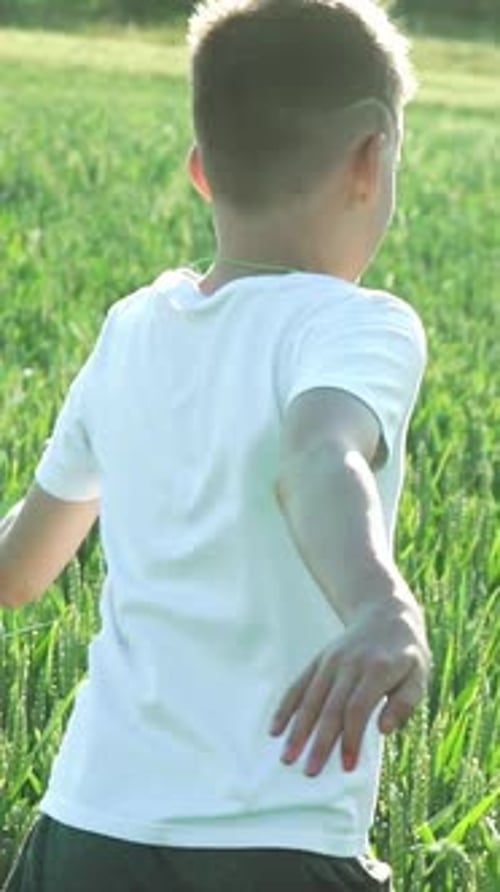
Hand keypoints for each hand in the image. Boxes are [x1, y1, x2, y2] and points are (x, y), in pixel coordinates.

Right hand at [269, 599, 430, 775]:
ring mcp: (330, 661)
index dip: (350, 739)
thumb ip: (405, 703)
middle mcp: (349, 664)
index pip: (358, 710)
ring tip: (287, 757)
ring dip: (298, 729)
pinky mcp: (319, 660)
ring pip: (310, 698)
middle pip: (330, 708)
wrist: (386, 614)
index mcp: (377, 670)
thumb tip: (384, 730)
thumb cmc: (405, 653)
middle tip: (310, 772)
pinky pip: (299, 684)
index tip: (346, 767)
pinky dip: (286, 707)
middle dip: (319, 742)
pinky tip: (275, 728)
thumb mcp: (419, 675)